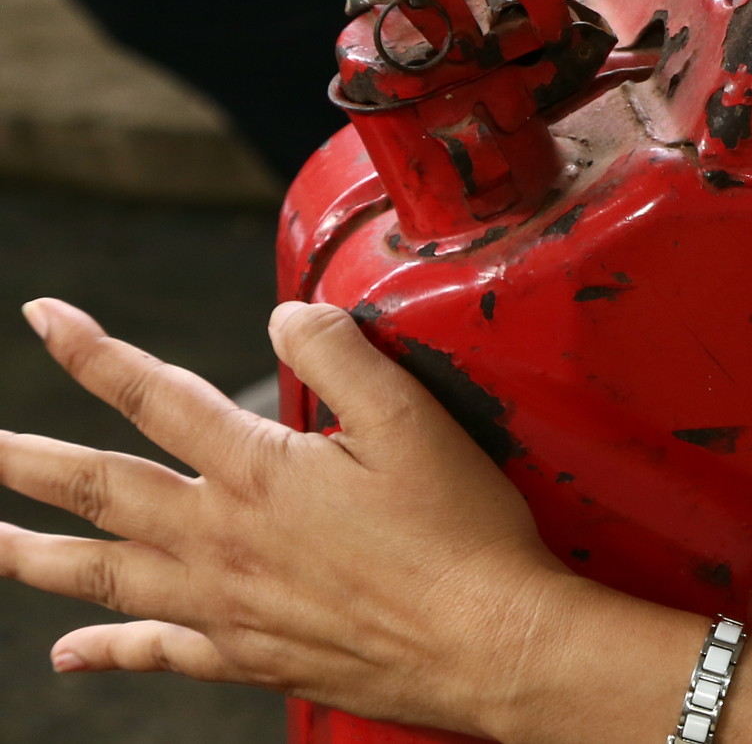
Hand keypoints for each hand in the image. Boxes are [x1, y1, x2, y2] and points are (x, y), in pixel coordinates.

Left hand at [0, 298, 584, 735]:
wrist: (484, 642)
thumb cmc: (458, 532)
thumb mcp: (413, 418)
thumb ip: (342, 354)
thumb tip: (285, 317)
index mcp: (258, 470)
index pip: (152, 396)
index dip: (90, 351)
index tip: (44, 317)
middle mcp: (222, 539)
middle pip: (96, 490)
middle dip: (22, 461)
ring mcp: (226, 604)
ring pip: (101, 574)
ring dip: (30, 554)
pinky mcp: (248, 656)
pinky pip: (155, 651)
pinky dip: (103, 650)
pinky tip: (67, 653)